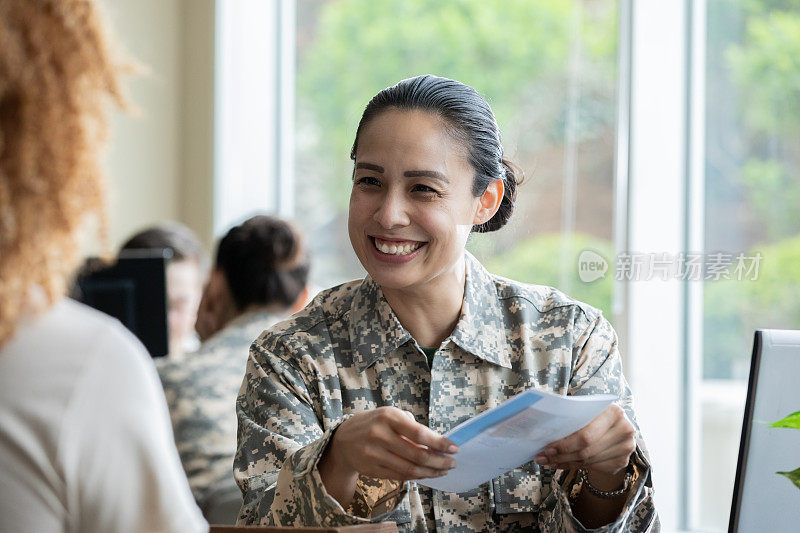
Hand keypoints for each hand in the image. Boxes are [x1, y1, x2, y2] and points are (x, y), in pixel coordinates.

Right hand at [323, 407, 458, 481]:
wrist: (343, 439)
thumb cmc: (374, 424)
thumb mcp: (391, 415)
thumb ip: (412, 427)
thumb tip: (437, 444)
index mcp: (388, 417)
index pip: (419, 433)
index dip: (439, 443)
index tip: (454, 448)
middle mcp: (380, 435)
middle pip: (417, 455)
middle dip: (439, 461)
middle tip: (452, 463)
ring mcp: (374, 454)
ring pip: (410, 469)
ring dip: (431, 472)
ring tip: (443, 470)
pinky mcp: (371, 470)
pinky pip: (399, 476)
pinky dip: (417, 477)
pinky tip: (427, 474)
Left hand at [535, 404, 634, 479]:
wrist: (614, 427)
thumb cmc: (594, 416)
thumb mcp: (586, 411)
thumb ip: (572, 418)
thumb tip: (544, 432)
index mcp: (614, 412)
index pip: (586, 435)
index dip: (565, 444)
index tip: (547, 448)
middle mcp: (624, 429)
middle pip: (586, 450)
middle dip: (561, 455)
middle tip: (543, 458)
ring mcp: (626, 447)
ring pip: (588, 460)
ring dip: (565, 462)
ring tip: (549, 461)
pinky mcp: (622, 461)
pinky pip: (594, 467)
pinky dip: (575, 466)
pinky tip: (563, 463)